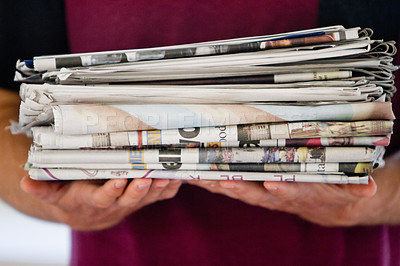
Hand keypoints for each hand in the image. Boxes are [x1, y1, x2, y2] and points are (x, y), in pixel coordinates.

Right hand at [20, 177, 181, 230]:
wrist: (90, 214)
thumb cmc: (74, 196)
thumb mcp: (56, 194)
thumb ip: (43, 189)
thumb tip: (25, 182)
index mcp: (95, 201)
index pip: (104, 197)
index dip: (111, 191)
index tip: (117, 181)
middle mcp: (117, 203)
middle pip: (131, 198)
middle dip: (139, 189)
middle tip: (147, 176)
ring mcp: (133, 202)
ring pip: (149, 197)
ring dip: (159, 187)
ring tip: (168, 173)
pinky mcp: (144, 199)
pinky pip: (161, 195)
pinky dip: (170, 187)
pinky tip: (179, 175)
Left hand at [187, 175, 382, 226]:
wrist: (317, 204)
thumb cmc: (326, 192)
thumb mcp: (342, 190)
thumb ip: (354, 188)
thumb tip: (370, 188)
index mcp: (292, 193)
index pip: (284, 191)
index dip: (278, 188)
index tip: (272, 184)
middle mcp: (269, 193)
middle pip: (248, 190)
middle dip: (231, 185)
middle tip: (215, 177)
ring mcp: (256, 190)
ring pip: (230, 185)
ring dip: (212, 180)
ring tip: (193, 170)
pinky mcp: (248, 185)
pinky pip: (224, 181)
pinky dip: (208, 177)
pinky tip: (193, 169)